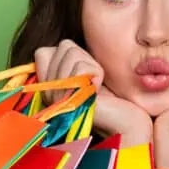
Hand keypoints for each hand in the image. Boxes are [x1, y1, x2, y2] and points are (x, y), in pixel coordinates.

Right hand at [35, 39, 151, 146]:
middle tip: (92, 81)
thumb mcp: (85, 74)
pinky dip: (97, 73)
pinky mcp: (71, 100)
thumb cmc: (110, 96)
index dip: (67, 54)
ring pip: (72, 54)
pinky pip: (82, 68)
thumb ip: (69, 61)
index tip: (82, 73)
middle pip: (63, 48)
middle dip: (84, 57)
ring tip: (95, 86)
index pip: (42, 52)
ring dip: (91, 65)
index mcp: (47, 87)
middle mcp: (47, 94)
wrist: (126, 121)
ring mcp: (58, 99)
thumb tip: (63, 46)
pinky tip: (98, 90)